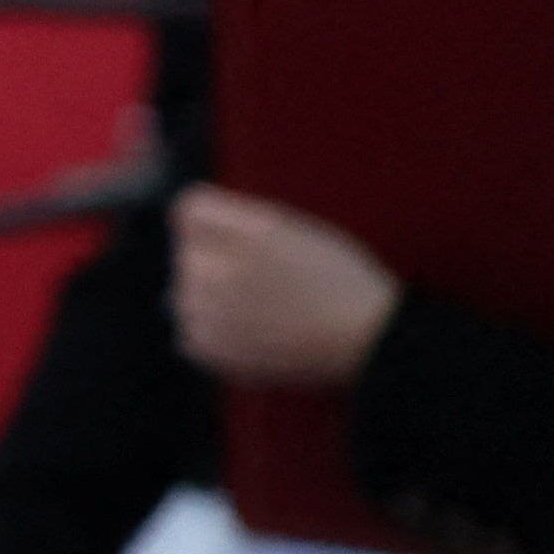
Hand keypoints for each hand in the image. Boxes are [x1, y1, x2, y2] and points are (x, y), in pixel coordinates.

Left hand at [173, 187, 400, 385]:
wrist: (368, 342)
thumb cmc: (343, 284)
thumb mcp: (301, 232)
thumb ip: (245, 222)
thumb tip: (193, 223)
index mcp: (251, 233)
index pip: (189, 207)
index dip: (209, 220)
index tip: (228, 235)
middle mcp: (224, 268)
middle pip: (187, 250)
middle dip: (213, 259)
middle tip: (260, 281)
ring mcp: (212, 310)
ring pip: (185, 292)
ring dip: (210, 297)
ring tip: (261, 310)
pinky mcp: (209, 346)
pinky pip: (190, 330)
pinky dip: (214, 333)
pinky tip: (253, 334)